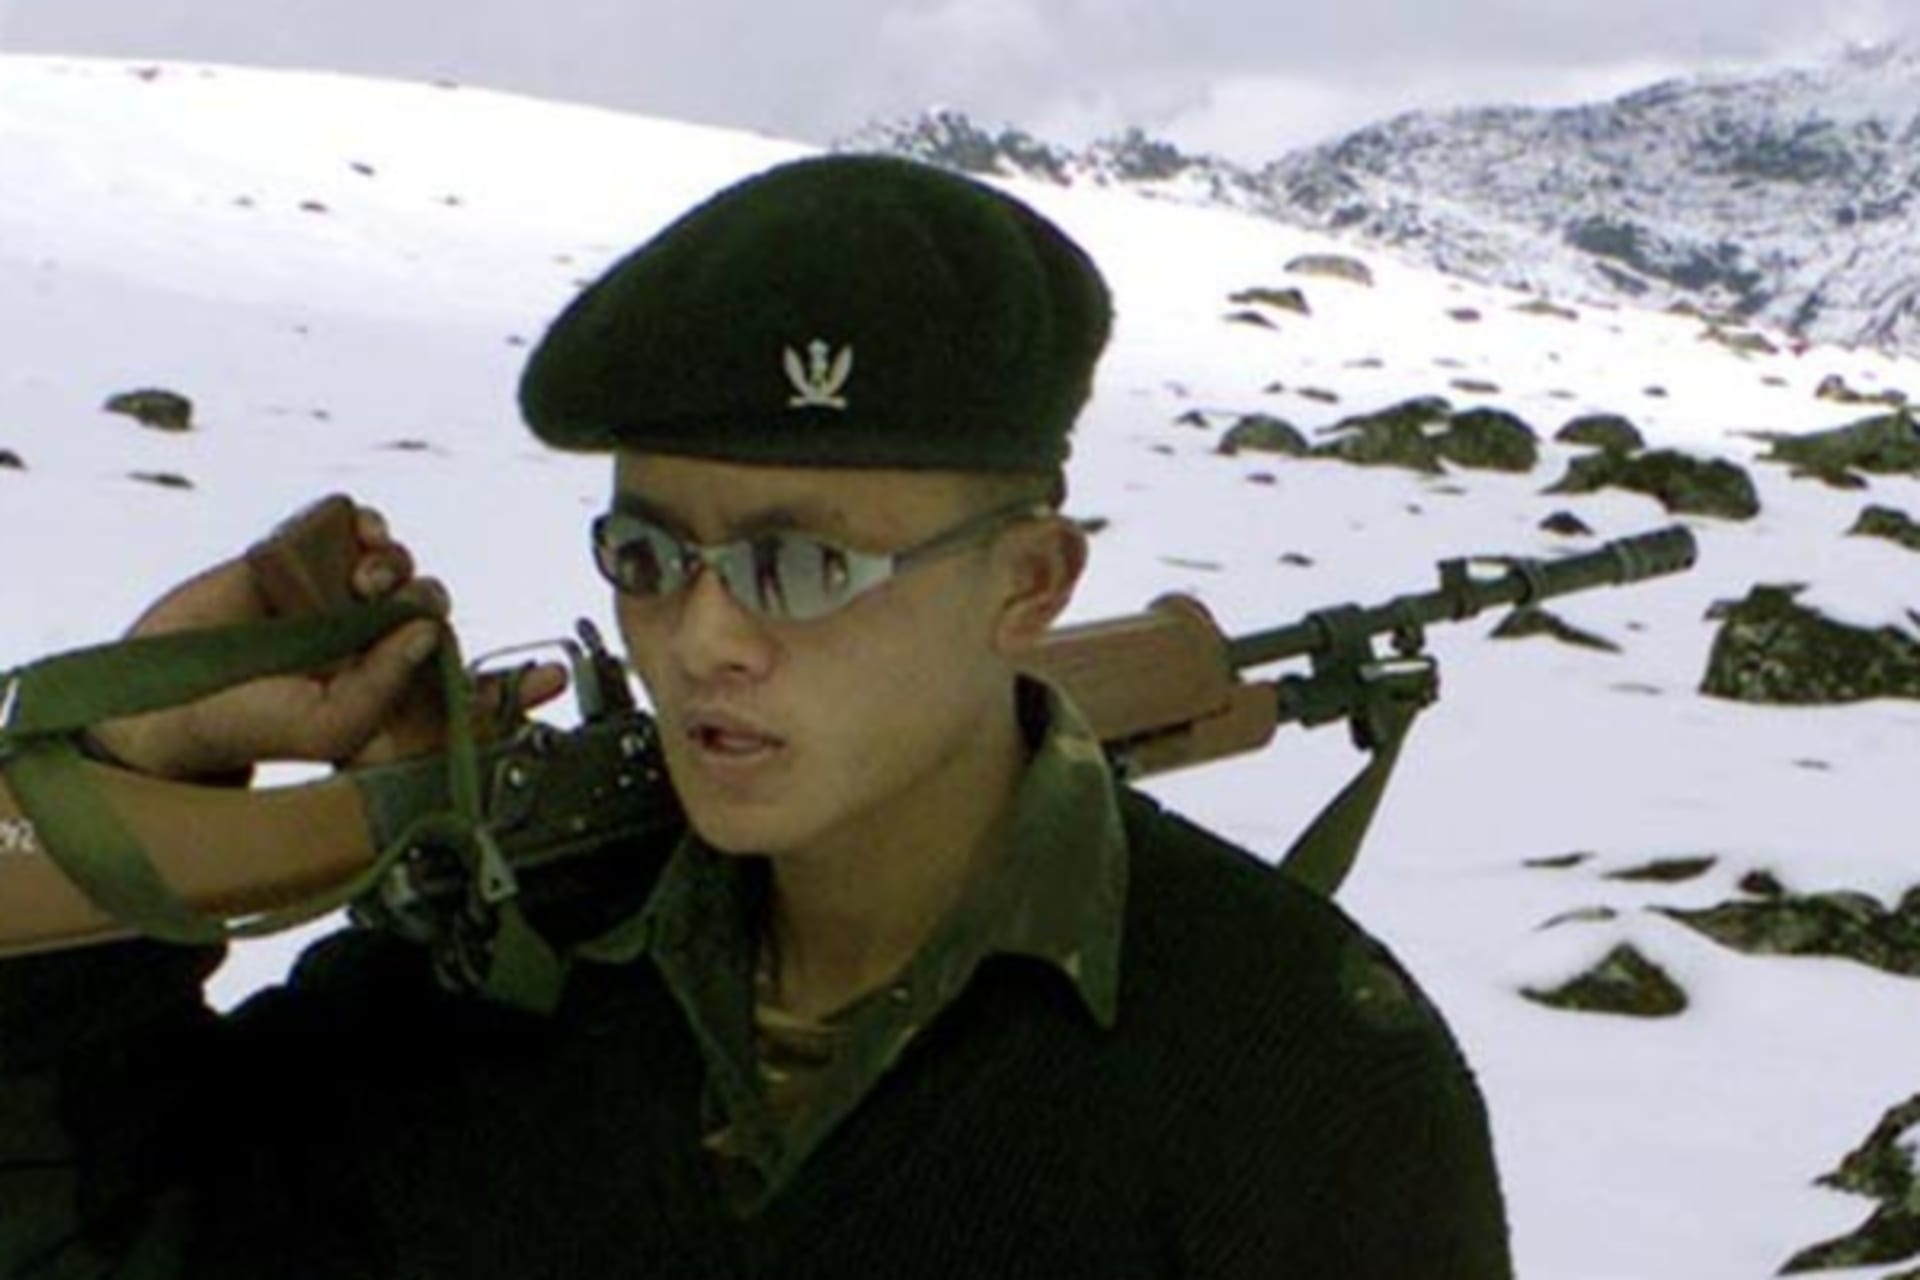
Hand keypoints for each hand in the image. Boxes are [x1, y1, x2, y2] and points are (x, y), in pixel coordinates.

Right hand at [91, 500, 565, 779]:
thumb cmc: (248, 723)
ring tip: (370, 578)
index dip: (513, 683)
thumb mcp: (328, 725)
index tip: (553, 675)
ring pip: (400, 565)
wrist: (160, 697)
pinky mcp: (299, 557)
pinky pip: (351, 526)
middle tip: (405, 610)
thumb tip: (427, 633)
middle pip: (434, 608)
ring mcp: (334, 599)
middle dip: (433, 603)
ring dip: (401, 563)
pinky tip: (365, 534)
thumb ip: (382, 688)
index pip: (465, 684)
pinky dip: (367, 523)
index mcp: (389, 691)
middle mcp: (369, 644)